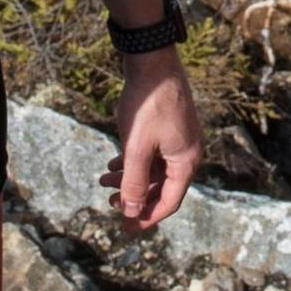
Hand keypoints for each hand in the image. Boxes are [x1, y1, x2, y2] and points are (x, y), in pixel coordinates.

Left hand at [113, 53, 202, 230]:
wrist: (152, 62)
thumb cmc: (146, 105)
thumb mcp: (135, 148)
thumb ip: (134, 182)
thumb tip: (132, 211)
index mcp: (186, 162)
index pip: (170, 201)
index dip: (148, 217)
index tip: (127, 228)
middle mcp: (187, 153)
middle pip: (162, 187)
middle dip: (135, 196)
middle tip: (110, 204)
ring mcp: (179, 139)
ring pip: (155, 170)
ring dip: (130, 177)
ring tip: (103, 180)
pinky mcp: (169, 128)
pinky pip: (153, 154)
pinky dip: (133, 161)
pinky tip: (113, 162)